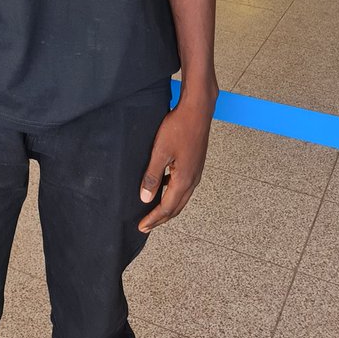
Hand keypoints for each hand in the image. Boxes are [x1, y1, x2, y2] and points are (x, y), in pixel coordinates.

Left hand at [137, 97, 213, 232]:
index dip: (153, 219)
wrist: (197, 110)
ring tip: (153, 211)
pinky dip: (173, 193)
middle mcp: (193, 179)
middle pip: (176, 207)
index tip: (142, 226)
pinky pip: (183, 186)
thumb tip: (145, 198)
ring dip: (168, 207)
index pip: (167, 207)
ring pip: (181, 198)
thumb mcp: (160, 151)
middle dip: (161, 218)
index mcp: (184, 180)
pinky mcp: (195, 164)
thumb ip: (152, 176)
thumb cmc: (179, 127)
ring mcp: (196, 172)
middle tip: (146, 226)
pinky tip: (163, 187)